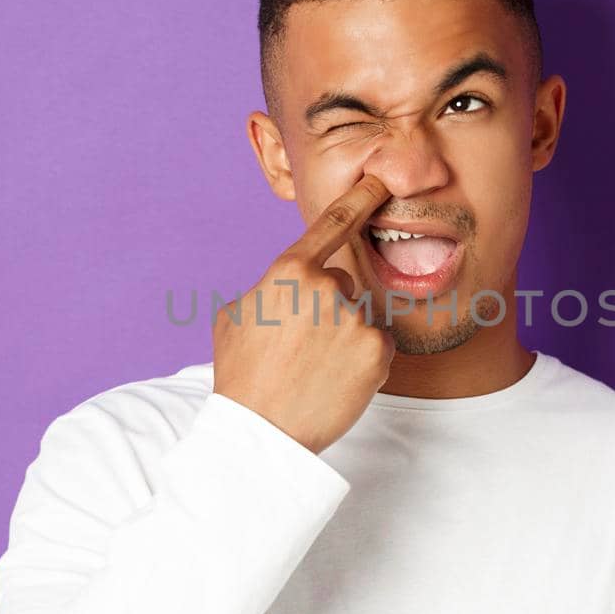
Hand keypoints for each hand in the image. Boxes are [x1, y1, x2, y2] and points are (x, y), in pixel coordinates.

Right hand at [212, 173, 394, 454]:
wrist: (261, 432)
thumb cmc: (242, 375)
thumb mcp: (235, 315)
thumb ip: (269, 286)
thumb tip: (287, 283)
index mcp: (289, 271)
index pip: (333, 222)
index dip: (360, 198)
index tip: (380, 180)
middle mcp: (327, 287)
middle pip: (342, 282)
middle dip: (328, 307)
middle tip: (302, 346)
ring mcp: (355, 318)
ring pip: (359, 315)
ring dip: (344, 336)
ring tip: (314, 368)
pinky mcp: (377, 351)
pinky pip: (377, 344)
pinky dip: (362, 360)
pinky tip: (335, 379)